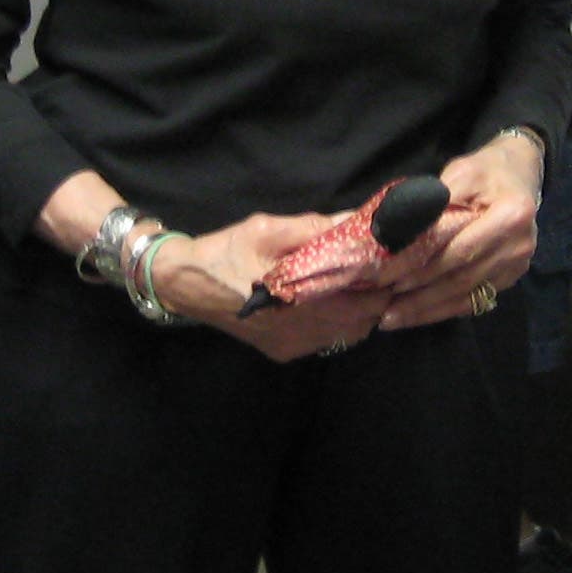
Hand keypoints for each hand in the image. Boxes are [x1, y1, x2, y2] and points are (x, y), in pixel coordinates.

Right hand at [149, 211, 392, 362]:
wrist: (184, 284)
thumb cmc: (227, 251)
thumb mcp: (270, 229)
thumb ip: (317, 229)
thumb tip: (358, 221)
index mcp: (303, 301)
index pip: (367, 300)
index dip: (383, 280)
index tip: (387, 260)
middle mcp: (303, 332)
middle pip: (364, 321)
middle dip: (374, 295)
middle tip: (371, 268)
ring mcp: (293, 346)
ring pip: (347, 334)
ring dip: (356, 310)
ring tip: (350, 282)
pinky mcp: (283, 351)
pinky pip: (325, 340)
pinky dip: (335, 322)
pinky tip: (323, 299)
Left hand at [378, 133, 541, 331]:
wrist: (520, 173)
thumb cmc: (486, 170)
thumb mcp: (460, 172)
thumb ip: (434, 200)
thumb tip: (397, 232)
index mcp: (510, 216)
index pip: (458, 250)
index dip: (422, 268)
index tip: (388, 279)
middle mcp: (518, 247)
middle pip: (461, 279)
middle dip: (420, 298)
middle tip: (385, 312)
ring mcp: (517, 266)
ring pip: (467, 296)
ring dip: (428, 310)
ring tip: (394, 319)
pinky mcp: (511, 278)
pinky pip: (475, 299)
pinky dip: (444, 309)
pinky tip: (419, 315)